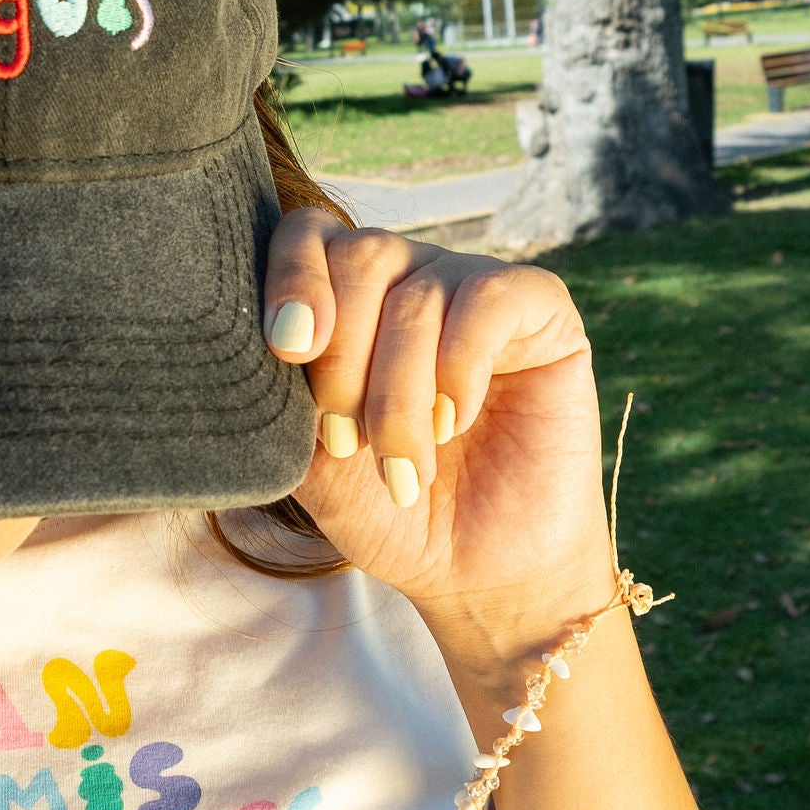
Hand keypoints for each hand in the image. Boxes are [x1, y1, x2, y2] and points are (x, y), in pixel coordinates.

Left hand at [260, 213, 612, 688]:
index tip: (287, 352)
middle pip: (362, 255)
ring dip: (398, 393)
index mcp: (349, 298)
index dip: (291, 278)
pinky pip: (489, 299)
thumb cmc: (389, 511)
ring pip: (419, 294)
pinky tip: (456, 422)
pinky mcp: (542, 311)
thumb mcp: (308, 457)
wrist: (479, 574)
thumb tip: (268, 330)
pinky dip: (460, 366)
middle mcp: (412, 278)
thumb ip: (280, 388)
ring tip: (403, 465)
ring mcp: (474, 290)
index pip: (309, 235)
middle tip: (346, 441)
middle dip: (342, 358)